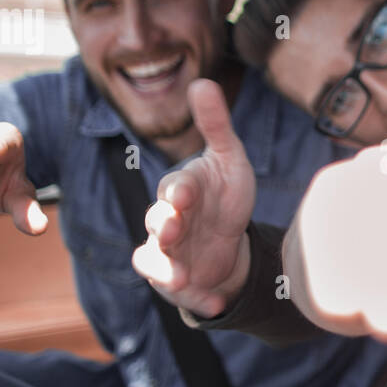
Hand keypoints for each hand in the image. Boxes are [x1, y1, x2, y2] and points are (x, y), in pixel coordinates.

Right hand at [132, 79, 256, 317]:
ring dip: (168, 271)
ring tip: (182, 281)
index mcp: (181, 189)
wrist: (231, 234)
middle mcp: (167, 220)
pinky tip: (218, 304)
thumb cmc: (225, 192)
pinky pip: (180, 293)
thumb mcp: (230, 159)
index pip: (174, 188)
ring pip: (155, 261)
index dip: (179, 192)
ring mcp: (169, 252)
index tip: (187, 193)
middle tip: (173, 230)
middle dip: (164, 228)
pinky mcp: (178, 279)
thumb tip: (203, 82)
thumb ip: (217, 126)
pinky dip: (198, 299)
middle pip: (157, 225)